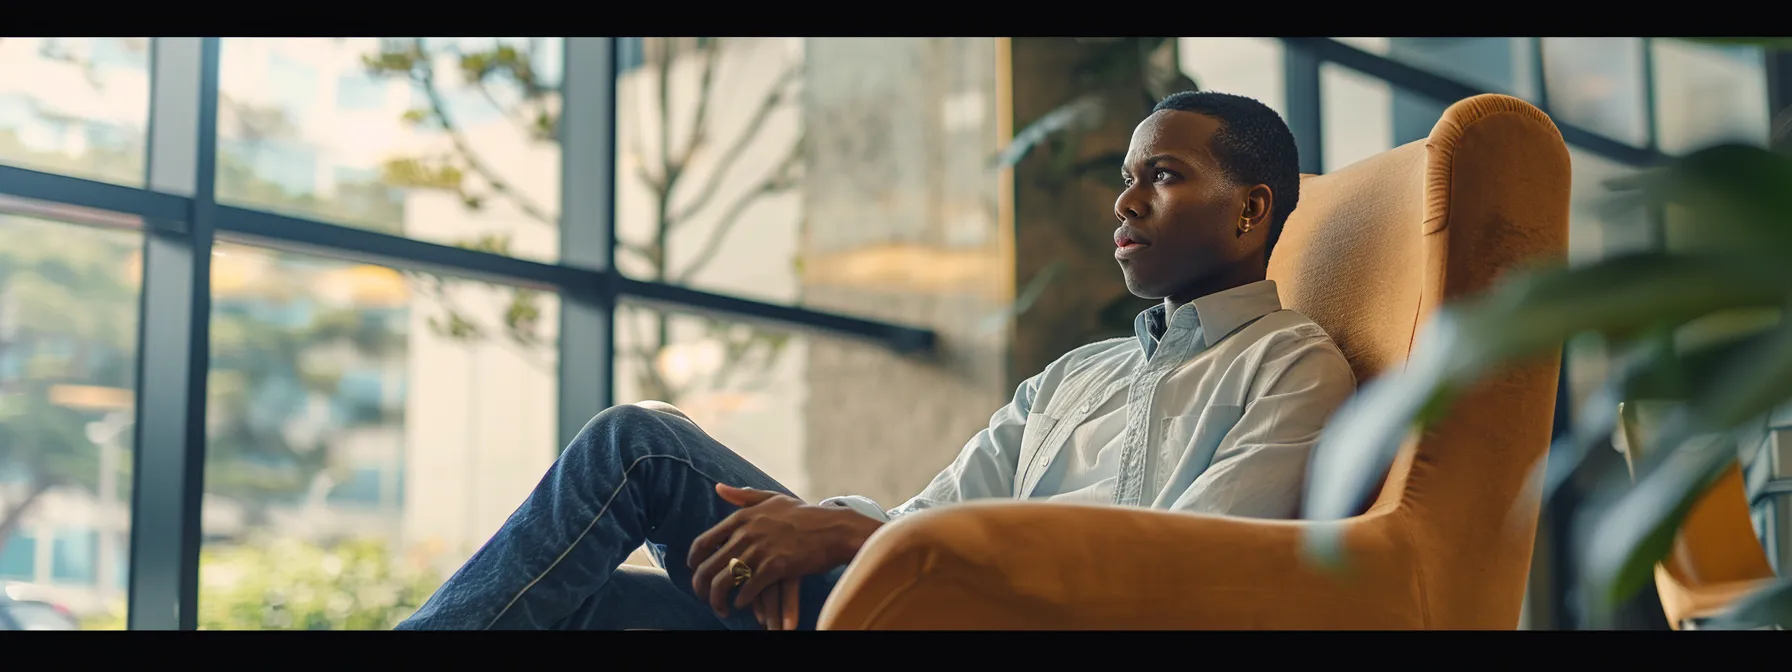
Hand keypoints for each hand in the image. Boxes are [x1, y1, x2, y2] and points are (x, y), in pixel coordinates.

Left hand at [688, 484, 880, 624]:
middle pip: (708, 567)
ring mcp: (760, 551)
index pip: (703, 542)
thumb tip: (718, 488)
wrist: (833, 528)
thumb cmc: (803, 514)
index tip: (694, 571)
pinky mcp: (775, 567)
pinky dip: (741, 600)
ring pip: (724, 582)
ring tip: (721, 608)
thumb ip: (743, 496)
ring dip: (718, 599)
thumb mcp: (771, 498)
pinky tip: (742, 604)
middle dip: (701, 587)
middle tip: (704, 597)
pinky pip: (748, 589)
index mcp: (741, 518)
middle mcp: (746, 534)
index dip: (694, 561)